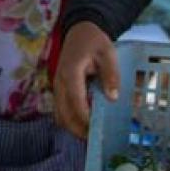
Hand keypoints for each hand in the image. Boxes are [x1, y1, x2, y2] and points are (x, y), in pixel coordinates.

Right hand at [53, 21, 119, 138]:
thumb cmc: (95, 42)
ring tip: (90, 136)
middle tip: (95, 140)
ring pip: (59, 114)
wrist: (79, 31)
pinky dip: (69, 121)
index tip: (97, 131)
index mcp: (71, 72)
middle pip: (63, 113)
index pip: (76, 101)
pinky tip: (83, 125)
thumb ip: (111, 74)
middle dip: (78, 129)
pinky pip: (60, 110)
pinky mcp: (58, 89)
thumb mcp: (108, 53)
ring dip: (73, 127)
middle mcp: (60, 81)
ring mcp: (57, 86)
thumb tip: (112, 97)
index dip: (85, 118)